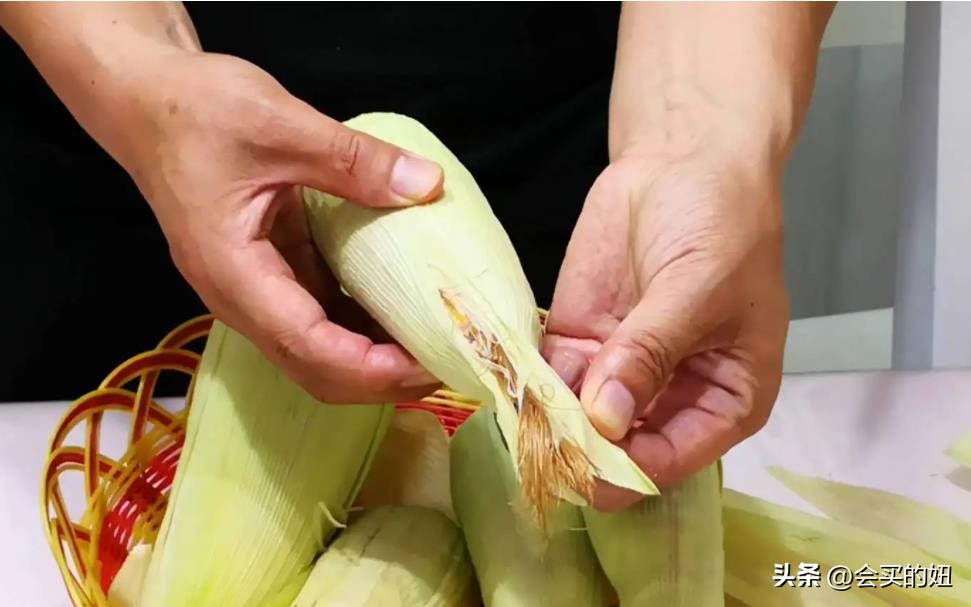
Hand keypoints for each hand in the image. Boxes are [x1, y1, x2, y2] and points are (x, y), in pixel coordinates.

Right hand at [122, 50, 444, 402]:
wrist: (146, 100)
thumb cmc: (195, 111)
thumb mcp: (279, 124)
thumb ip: (354, 160)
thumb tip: (427, 186)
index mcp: (234, 274)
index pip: (309, 348)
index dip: (373, 368)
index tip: (432, 362)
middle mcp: (241, 299)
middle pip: (316, 369)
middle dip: (383, 378)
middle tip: (450, 360)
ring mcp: (256, 291)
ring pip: (320, 351)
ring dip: (377, 357)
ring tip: (439, 342)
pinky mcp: (271, 275)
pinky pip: (322, 317)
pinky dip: (364, 323)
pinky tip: (406, 309)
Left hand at [544, 149, 789, 509]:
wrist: (682, 162)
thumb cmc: (721, 224)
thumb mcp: (697, 289)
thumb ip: (651, 352)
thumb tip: (606, 418)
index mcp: (723, 402)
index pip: (672, 461)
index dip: (627, 469)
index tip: (583, 460)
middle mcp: (669, 400)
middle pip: (620, 451)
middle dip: (580, 450)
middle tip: (541, 442)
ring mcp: (618, 373)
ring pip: (577, 422)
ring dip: (546, 422)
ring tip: (520, 414)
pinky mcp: (579, 341)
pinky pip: (548, 380)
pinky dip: (527, 387)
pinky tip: (510, 384)